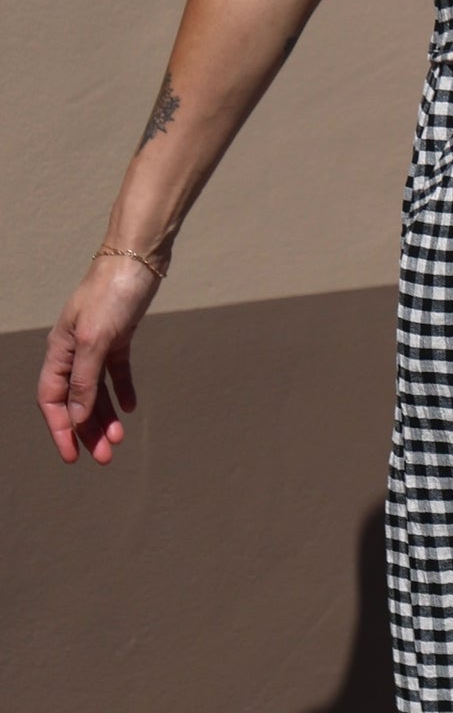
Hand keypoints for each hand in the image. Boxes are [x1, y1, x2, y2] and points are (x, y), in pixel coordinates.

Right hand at [37, 255, 162, 464]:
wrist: (139, 255)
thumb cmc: (112, 292)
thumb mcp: (96, 338)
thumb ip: (85, 379)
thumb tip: (77, 418)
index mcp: (60, 349)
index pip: (53, 399)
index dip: (60, 429)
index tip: (72, 456)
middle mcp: (75, 348)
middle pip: (76, 399)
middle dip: (87, 429)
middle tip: (105, 457)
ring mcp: (97, 341)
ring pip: (96, 389)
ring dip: (105, 415)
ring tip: (119, 440)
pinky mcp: (120, 334)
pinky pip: (117, 370)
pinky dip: (122, 389)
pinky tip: (131, 407)